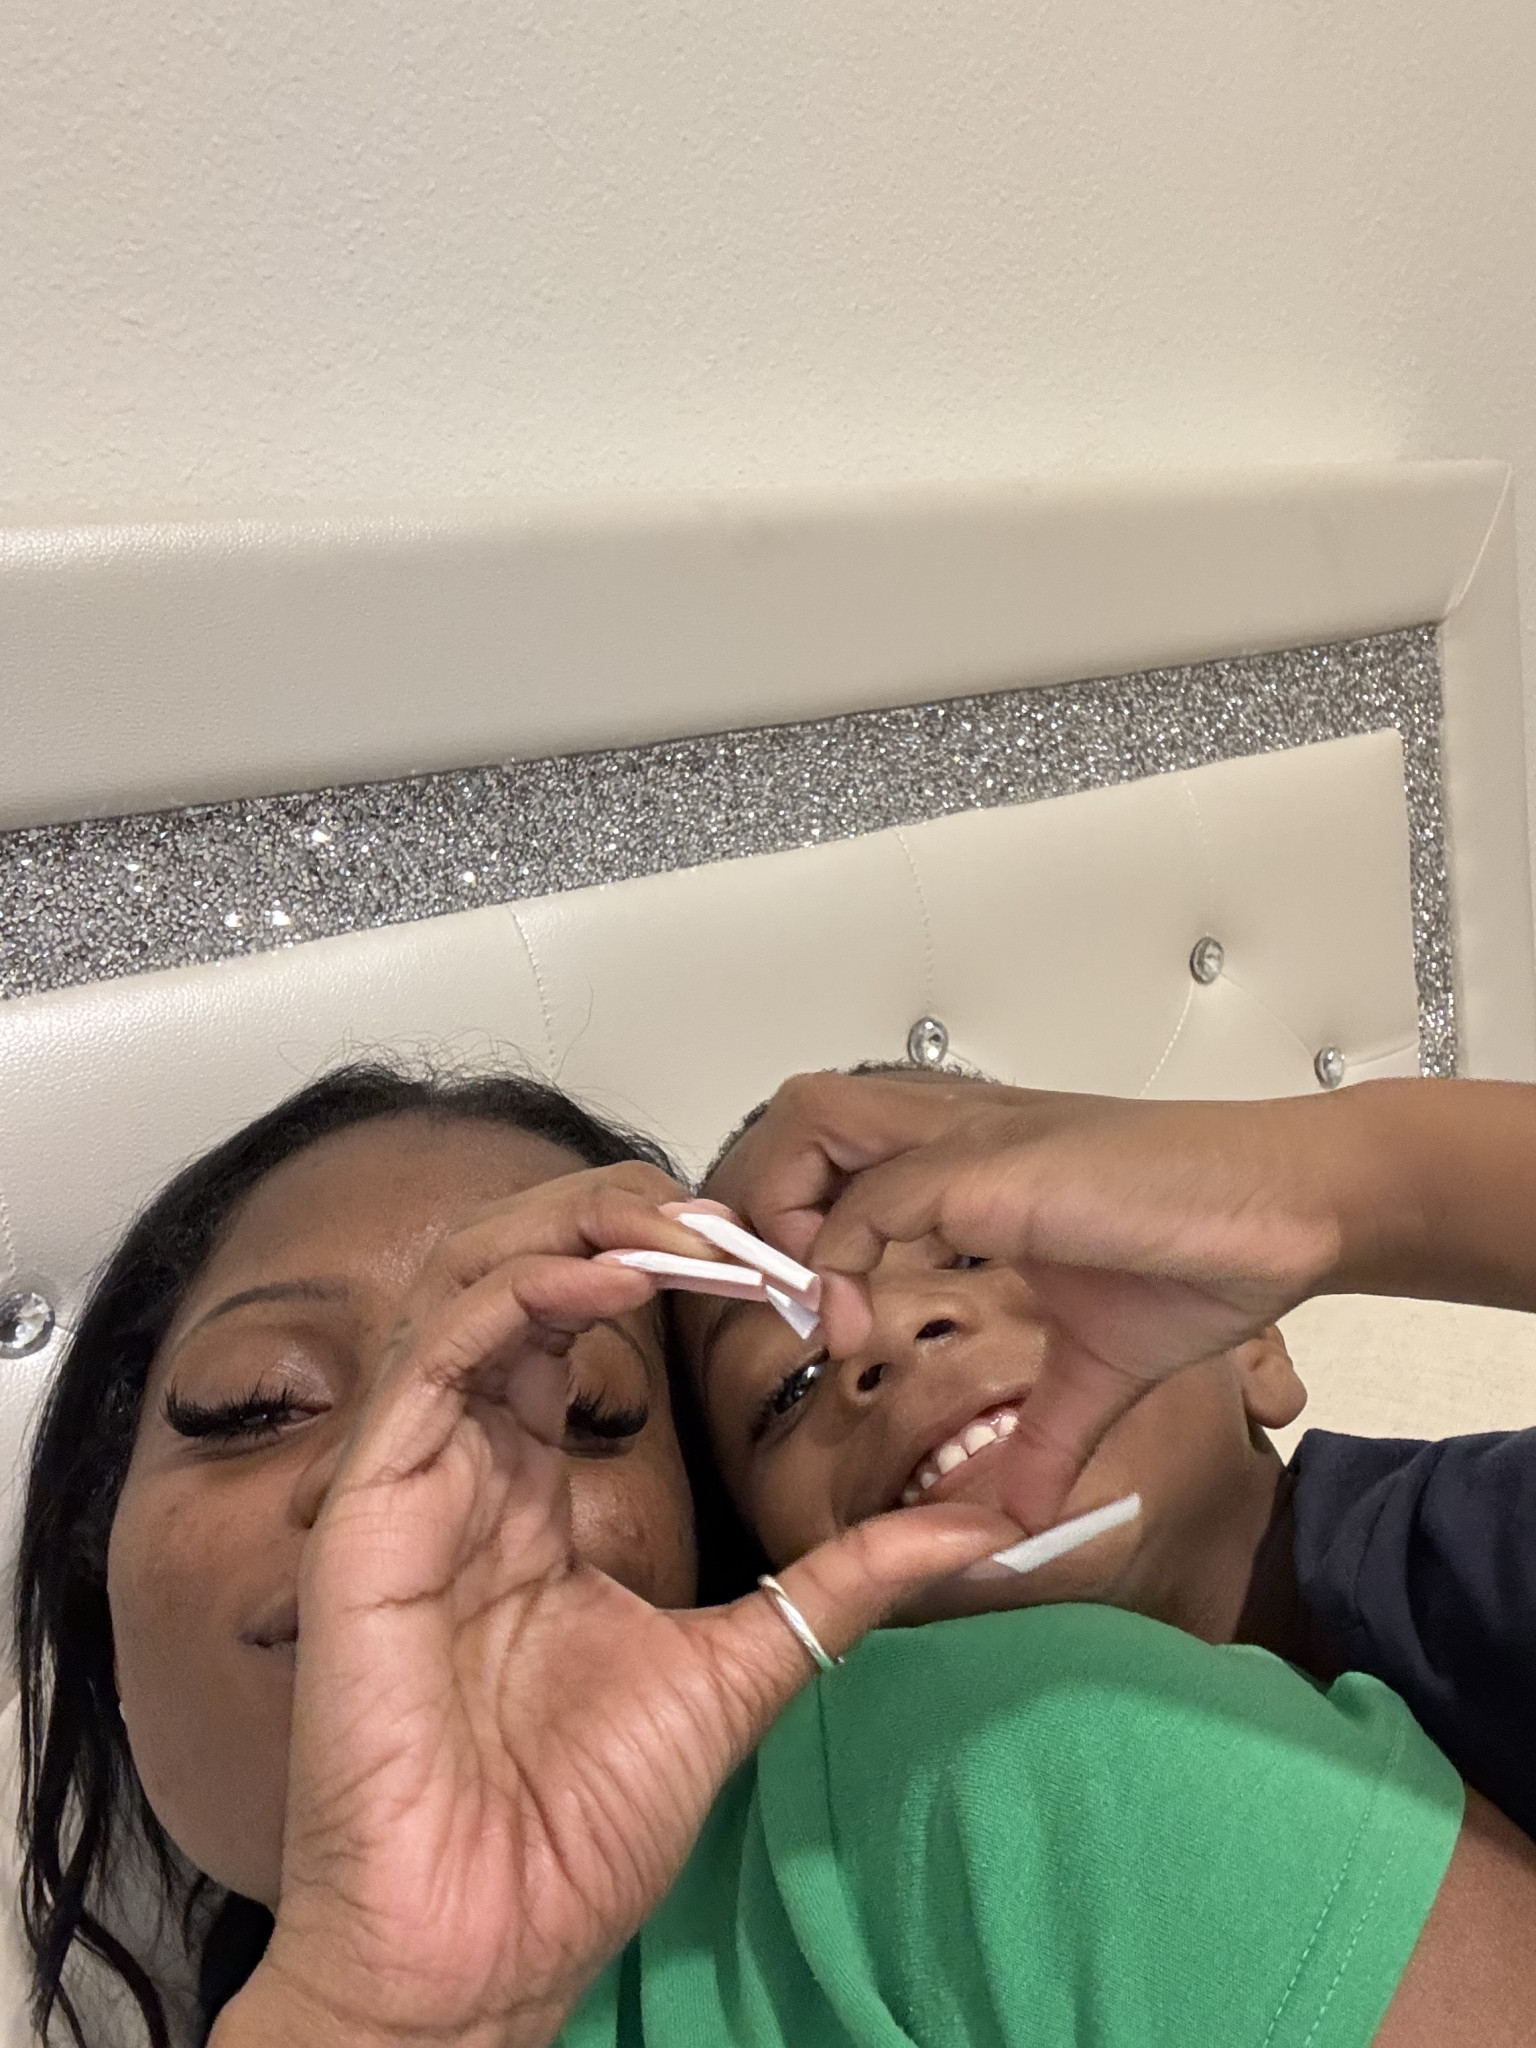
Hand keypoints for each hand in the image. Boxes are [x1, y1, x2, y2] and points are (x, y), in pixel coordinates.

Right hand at [214, 1164, 1017, 2047]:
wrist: (487, 1947)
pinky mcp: (368, 1511)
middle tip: (746, 1224)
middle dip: (630, 1216)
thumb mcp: (743, 1669)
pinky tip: (610, 1275)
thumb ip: (845, 1583)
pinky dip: (520, 1293)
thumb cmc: (576, 1827)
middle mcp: (471, 1460)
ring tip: (687, 1224)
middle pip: (525, 1267)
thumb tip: (980, 1529)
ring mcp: (415, 1476)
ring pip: (470, 1281)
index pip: (591, 1314)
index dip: (684, 1266)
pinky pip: (433, 1358)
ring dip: (579, 1226)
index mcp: (537, 1487)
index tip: (798, 1275)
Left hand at [717, 1073, 1379, 1530]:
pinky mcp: (994, 1167)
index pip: (834, 1157)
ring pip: (814, 1122)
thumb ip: (1047, 1438)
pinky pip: (877, 1195)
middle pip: (799, 1116)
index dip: (795, 1226)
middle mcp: (954, 1134)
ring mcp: (970, 1141)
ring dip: (788, 1207)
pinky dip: (841, 1255)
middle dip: (762, 1198)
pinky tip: (856, 1326)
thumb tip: (1018, 1522)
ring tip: (816, 1302)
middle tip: (788, 1297)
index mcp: (969, 1163)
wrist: (1291, 1213)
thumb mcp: (1098, 1369)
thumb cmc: (1201, 1256)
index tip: (808, 1318)